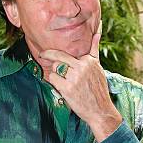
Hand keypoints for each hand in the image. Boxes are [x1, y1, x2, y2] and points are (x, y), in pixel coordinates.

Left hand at [39, 21, 121, 142]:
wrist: (100, 110)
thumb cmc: (98, 90)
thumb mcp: (98, 68)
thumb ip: (94, 50)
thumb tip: (97, 32)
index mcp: (89, 61)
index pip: (68, 53)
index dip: (57, 54)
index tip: (46, 52)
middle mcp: (82, 67)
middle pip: (59, 56)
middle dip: (47, 55)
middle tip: (41, 55)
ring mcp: (75, 77)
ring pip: (55, 68)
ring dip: (55, 73)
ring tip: (62, 80)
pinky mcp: (68, 88)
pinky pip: (53, 79)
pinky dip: (53, 82)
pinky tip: (60, 87)